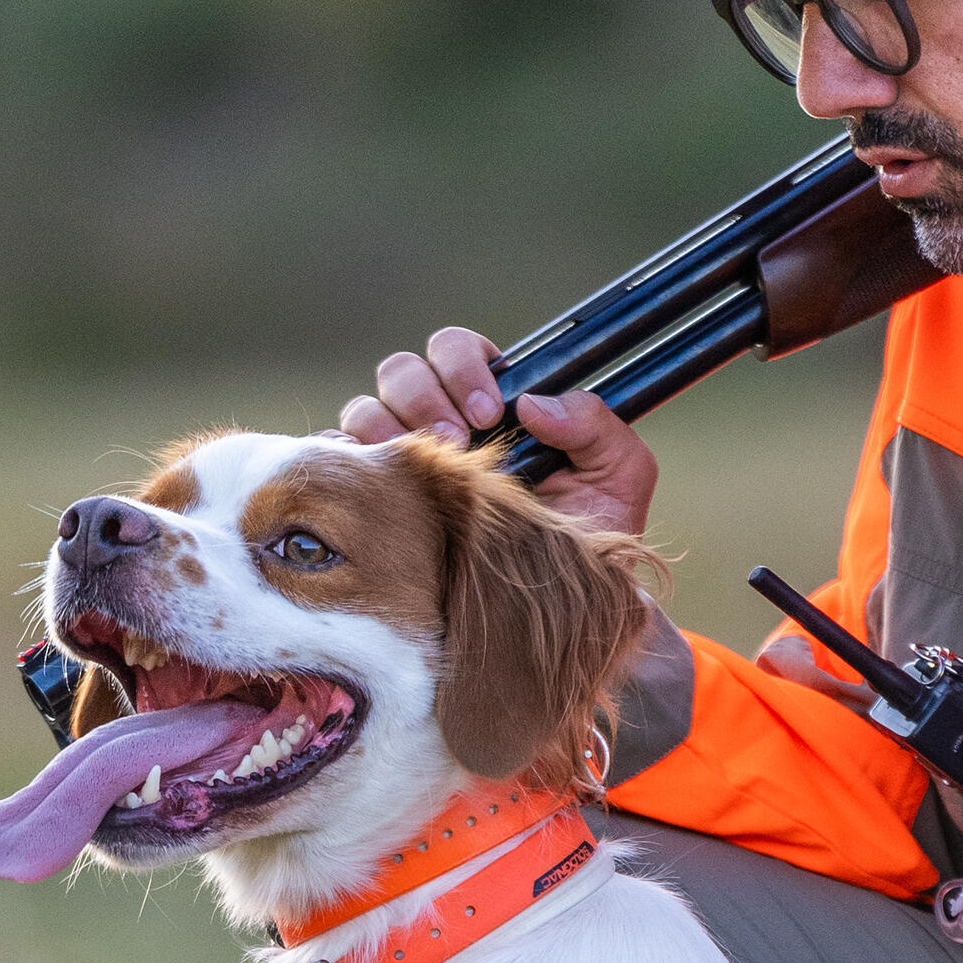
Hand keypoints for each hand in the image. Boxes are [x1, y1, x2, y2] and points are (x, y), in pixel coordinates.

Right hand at [338, 327, 659, 543]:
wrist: (566, 610)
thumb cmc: (591, 540)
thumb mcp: (620, 476)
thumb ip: (597, 425)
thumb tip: (533, 404)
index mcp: (493, 405)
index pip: (458, 351)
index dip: (464, 365)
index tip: (488, 411)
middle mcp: (443, 425)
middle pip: (403, 372)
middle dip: (424, 396)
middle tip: (455, 441)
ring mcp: (406, 463)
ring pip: (366, 410)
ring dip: (386, 428)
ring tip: (422, 471)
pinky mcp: (379, 501)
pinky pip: (342, 461)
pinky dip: (344, 457)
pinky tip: (373, 482)